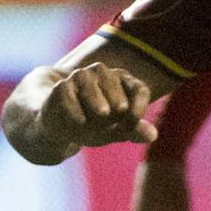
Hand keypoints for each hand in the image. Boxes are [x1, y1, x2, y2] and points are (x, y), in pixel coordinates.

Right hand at [35, 60, 158, 152]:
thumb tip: (153, 135)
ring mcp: (78, 78)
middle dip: (116, 99)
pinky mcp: (59, 87)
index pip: (138, 89)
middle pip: (112, 80)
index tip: (131, 124)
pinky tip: (81, 121)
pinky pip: (66, 91)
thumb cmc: (92, 125)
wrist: (57, 127)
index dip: (138, 106)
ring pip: (88, 79)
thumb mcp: (114, 131)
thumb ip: (132, 131)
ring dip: (96, 98)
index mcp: (122, 84)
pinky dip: (74, 106)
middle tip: (116, 115)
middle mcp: (101, 75)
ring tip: (103, 114)